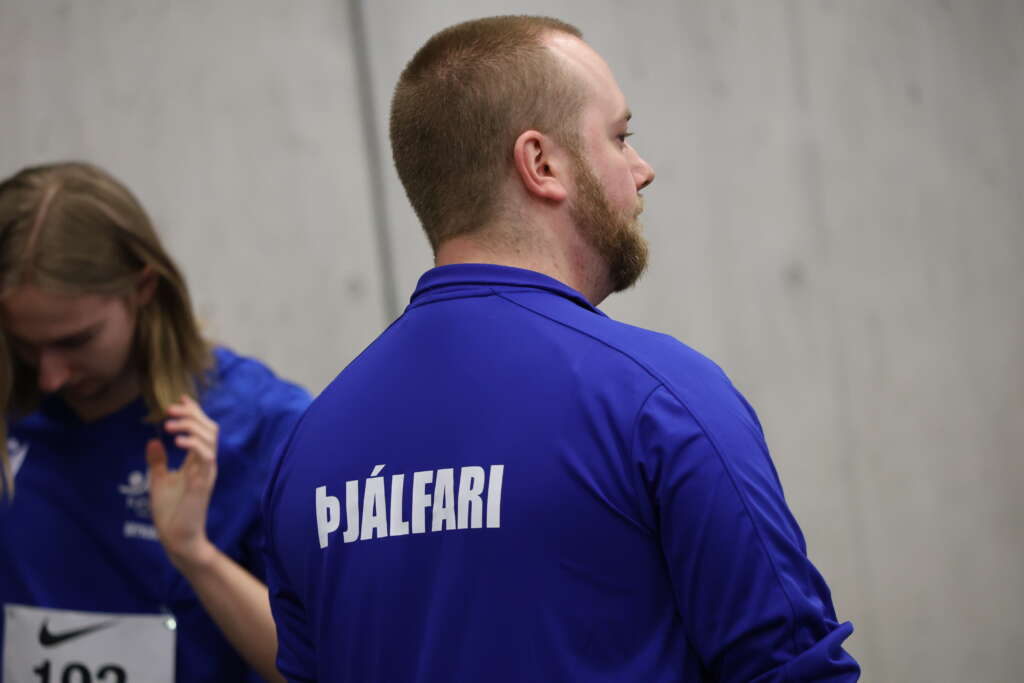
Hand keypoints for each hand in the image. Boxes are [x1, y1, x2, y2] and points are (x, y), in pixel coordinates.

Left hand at [146, 395, 219, 570]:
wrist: (176, 538)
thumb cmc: (170, 512)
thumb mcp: (159, 480)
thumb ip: (157, 461)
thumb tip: (152, 440)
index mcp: (197, 462)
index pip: (202, 430)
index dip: (194, 412)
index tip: (180, 398)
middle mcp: (206, 463)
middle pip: (210, 428)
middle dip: (192, 413)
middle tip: (170, 409)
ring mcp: (207, 471)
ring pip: (210, 437)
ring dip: (190, 425)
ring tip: (169, 423)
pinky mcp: (203, 481)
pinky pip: (205, 455)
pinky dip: (193, 443)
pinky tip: (176, 439)